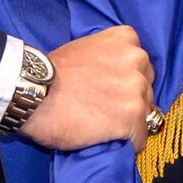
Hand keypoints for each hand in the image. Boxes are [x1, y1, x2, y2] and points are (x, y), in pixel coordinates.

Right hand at [20, 26, 155, 151]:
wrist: (35, 93)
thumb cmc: (53, 74)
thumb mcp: (86, 49)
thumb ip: (108, 59)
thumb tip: (116, 79)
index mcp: (125, 39)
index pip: (140, 66)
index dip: (124, 82)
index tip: (108, 90)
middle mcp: (137, 58)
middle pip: (146, 89)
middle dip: (129, 100)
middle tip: (103, 108)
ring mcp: (136, 87)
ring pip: (145, 113)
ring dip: (127, 122)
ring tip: (101, 125)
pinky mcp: (133, 115)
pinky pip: (140, 137)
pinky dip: (127, 143)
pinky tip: (106, 139)